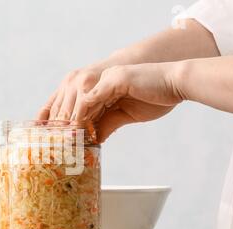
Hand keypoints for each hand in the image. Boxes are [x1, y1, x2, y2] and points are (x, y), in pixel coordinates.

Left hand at [39, 62, 182, 141]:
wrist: (176, 84)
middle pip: (71, 103)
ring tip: (65, 142)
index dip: (64, 121)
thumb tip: (94, 139)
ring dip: (70, 124)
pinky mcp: (112, 80)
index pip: (75, 105)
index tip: (58, 139)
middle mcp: (98, 81)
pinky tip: (79, 132)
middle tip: (56, 145)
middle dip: (62, 125)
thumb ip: (107, 124)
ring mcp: (104, 79)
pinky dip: (83, 117)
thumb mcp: (125, 114)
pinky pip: (91, 101)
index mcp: (99, 87)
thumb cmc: (155, 98)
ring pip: (78, 103)